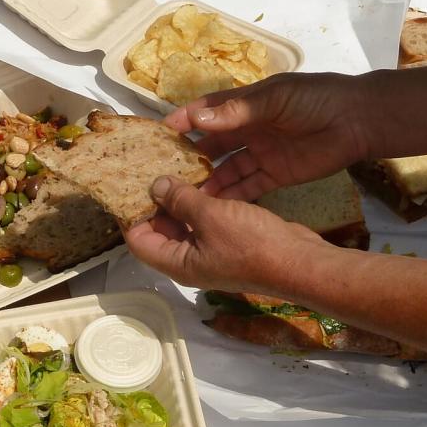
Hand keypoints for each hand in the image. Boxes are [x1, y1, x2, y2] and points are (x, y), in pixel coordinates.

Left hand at [124, 175, 330, 292]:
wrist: (298, 260)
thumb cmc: (250, 243)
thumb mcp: (210, 216)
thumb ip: (180, 199)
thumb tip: (154, 185)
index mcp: (177, 262)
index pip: (138, 241)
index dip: (129, 214)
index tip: (128, 184)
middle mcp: (189, 260)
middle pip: (160, 230)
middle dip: (154, 201)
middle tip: (148, 167)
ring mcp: (210, 251)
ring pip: (185, 222)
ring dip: (179, 197)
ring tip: (171, 164)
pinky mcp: (229, 240)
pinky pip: (206, 220)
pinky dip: (200, 200)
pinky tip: (201, 174)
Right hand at [164, 72, 371, 200]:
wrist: (357, 120)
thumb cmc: (315, 99)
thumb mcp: (275, 99)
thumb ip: (237, 111)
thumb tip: (197, 120)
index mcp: (246, 104)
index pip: (207, 112)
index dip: (184, 122)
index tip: (159, 136)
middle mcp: (249, 129)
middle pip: (212, 145)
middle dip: (190, 157)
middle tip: (164, 174)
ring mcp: (262, 153)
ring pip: (227, 170)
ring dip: (207, 181)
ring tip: (183, 196)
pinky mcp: (276, 175)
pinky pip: (248, 187)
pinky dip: (231, 195)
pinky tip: (211, 206)